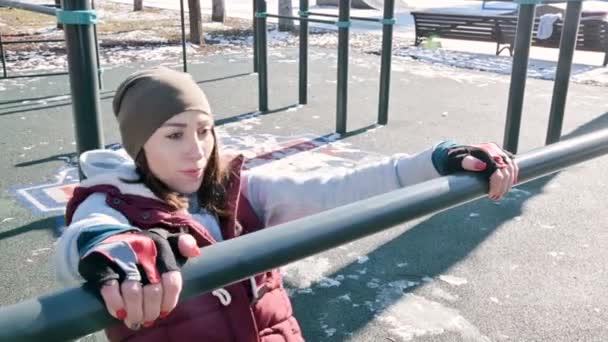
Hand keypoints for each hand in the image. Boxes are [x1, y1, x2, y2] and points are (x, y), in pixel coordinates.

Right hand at [78, 228, 200, 329]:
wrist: (107, 238)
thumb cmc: (144, 247)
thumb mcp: (166, 241)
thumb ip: (184, 244)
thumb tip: (194, 252)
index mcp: (160, 246)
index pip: (172, 279)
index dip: (170, 300)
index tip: (165, 310)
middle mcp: (142, 250)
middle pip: (153, 290)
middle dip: (152, 310)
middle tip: (149, 318)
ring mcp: (120, 258)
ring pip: (133, 292)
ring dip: (136, 312)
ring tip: (135, 319)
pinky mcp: (100, 266)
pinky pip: (110, 290)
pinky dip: (116, 305)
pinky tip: (120, 312)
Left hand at [446, 143, 518, 200]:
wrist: (454, 154)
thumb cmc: (454, 160)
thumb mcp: (457, 161)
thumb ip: (468, 162)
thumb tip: (482, 166)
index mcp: (484, 152)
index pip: (498, 170)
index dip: (497, 184)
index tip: (491, 195)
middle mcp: (493, 150)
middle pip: (506, 170)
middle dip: (503, 186)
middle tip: (496, 197)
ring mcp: (497, 151)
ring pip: (511, 167)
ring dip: (509, 182)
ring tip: (501, 194)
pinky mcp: (500, 154)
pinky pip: (512, 164)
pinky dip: (513, 174)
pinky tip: (511, 184)